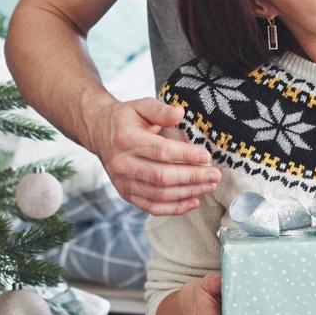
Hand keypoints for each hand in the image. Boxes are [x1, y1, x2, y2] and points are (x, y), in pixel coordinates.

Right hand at [89, 97, 220, 214]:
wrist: (100, 133)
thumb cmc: (126, 118)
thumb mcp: (141, 106)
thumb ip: (160, 110)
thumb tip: (180, 113)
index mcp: (126, 139)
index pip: (160, 151)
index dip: (185, 156)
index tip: (206, 157)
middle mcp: (122, 163)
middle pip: (161, 176)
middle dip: (192, 178)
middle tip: (215, 175)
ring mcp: (123, 182)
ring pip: (159, 194)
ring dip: (187, 193)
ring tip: (209, 186)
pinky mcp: (126, 194)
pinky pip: (151, 207)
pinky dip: (174, 208)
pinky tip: (193, 201)